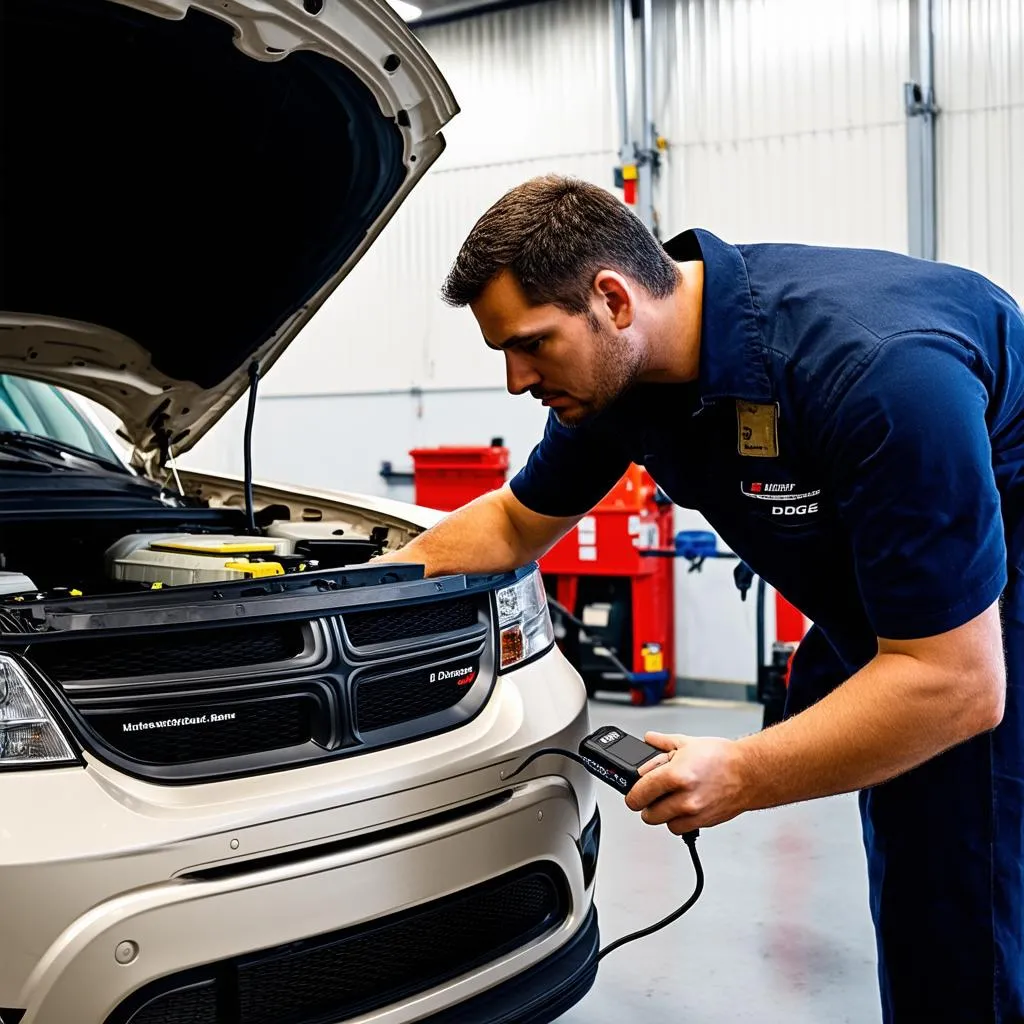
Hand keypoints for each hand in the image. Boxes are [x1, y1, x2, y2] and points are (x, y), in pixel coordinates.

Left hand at [624, 732, 748, 833]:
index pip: (638, 794)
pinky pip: (679, 829)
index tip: (633, 792)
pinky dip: (677, 820)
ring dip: (662, 813)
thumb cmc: (723, 757)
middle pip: (647, 814)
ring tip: (670, 798)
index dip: (632, 793)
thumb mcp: (687, 743)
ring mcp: (693, 813)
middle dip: (646, 804)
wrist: (750, 773)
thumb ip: (662, 744)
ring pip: (662, 822)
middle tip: (652, 794)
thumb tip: (648, 740)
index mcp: (675, 775)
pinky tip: (683, 806)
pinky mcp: (703, 823)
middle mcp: (683, 798)